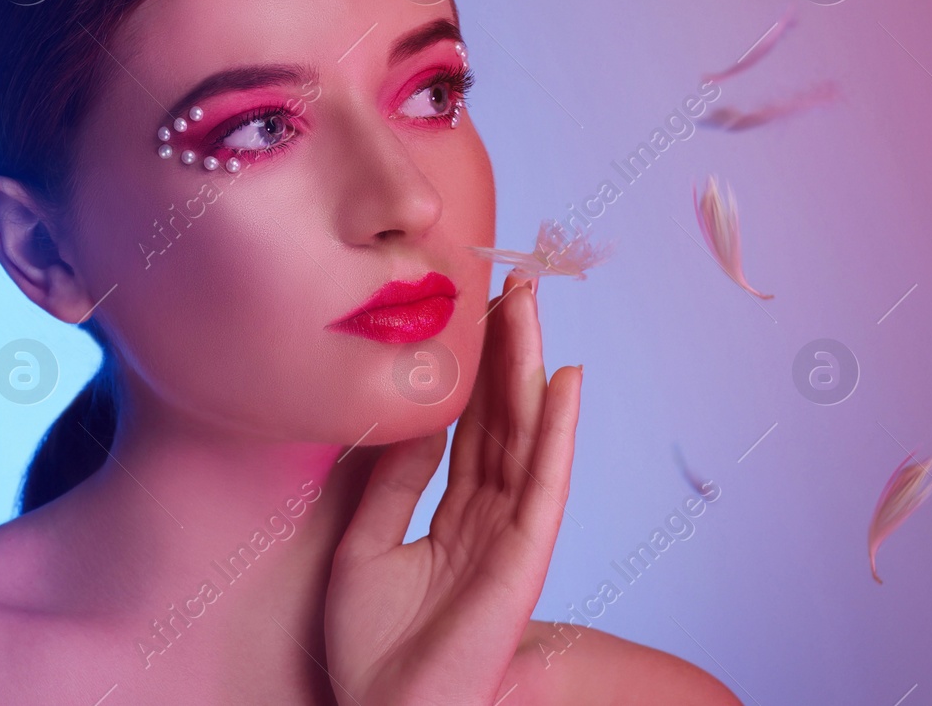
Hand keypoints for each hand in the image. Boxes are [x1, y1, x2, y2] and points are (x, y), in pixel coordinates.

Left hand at [325, 272, 582, 704]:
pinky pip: (544, 485)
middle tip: (515, 281)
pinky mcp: (522, 562)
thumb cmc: (368, 650)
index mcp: (453, 519)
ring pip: (526, 437)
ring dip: (531, 367)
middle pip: (505, 420)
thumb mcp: (365, 545)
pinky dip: (558, 432)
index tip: (477, 307)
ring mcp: (510, 539)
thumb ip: (392, 483)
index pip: (473, 428)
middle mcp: (488, 521)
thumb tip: (414, 418)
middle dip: (508, 351)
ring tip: (532, 304)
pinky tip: (565, 381)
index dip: (477, 370)